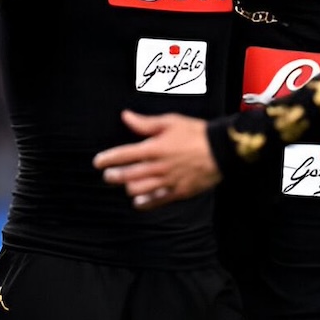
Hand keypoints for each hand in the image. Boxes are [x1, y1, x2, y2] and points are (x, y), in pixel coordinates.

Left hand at [93, 110, 221, 209]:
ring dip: (127, 187)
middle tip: (109, 174)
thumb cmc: (196, 133)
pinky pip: (156, 201)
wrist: (221, 149)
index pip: (123, 155)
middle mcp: (158, 166)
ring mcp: (167, 181)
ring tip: (125, 184)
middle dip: (113, 175)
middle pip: (127, 175)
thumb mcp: (171, 121)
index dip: (107, 159)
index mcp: (155, 147)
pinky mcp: (178, 191)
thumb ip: (146, 123)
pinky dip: (144, 202)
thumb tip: (126, 117)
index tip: (98, 162)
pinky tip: (138, 201)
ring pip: (138, 189)